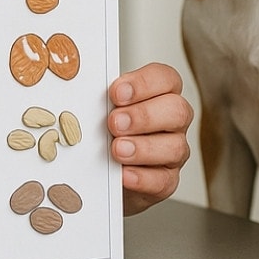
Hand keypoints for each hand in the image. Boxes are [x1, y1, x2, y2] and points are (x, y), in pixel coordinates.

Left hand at [107, 62, 192, 214]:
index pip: (165, 78)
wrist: (102, 173)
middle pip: (177, 111)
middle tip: (114, 122)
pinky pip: (163, 180)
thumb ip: (99, 100)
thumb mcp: (101, 110)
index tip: (117, 92)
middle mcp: (173, 121)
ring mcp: (173, 151)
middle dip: (143, 116)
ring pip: (175, 147)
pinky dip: (142, 177)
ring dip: (144, 147)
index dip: (144, 83)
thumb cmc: (105, 133)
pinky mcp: (166, 180)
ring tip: (117, 149)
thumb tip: (82, 93)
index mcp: (160, 94)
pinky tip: (124, 174)